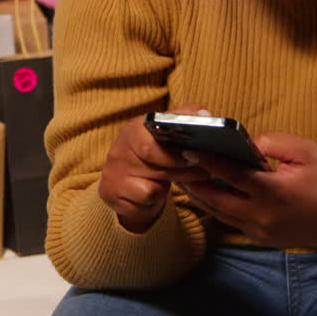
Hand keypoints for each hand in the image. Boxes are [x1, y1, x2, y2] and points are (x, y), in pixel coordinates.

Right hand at [98, 112, 208, 233]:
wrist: (126, 177)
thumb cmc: (151, 151)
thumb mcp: (165, 131)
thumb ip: (185, 119)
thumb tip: (204, 114)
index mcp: (133, 130)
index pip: (151, 144)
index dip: (175, 154)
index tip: (194, 157)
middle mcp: (119, 151)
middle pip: (156, 167)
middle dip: (182, 170)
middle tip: (202, 171)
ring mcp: (113, 175)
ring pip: (151, 188)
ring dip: (169, 186)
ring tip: (180, 179)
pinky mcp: (111, 194)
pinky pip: (143, 201)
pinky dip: (155, 199)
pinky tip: (159, 191)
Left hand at [176, 131, 316, 260]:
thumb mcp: (306, 151)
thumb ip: (274, 143)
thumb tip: (247, 143)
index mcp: (275, 192)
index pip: (233, 175)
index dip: (208, 162)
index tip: (188, 150)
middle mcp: (263, 215)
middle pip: (216, 200)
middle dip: (193, 183)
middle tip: (174, 166)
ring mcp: (260, 231)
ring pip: (219, 214)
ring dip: (200, 197)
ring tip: (184, 178)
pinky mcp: (260, 238)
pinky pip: (231, 221)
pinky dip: (217, 206)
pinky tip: (207, 192)